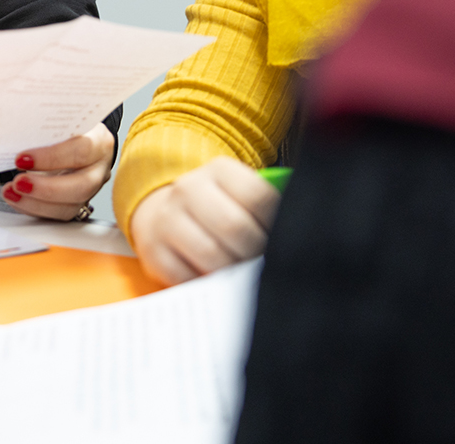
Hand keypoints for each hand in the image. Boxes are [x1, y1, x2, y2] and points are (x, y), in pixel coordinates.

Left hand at [0, 122, 114, 220]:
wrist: (78, 133)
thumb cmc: (67, 123)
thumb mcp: (60, 115)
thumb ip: (44, 120)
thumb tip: (13, 122)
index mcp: (99, 140)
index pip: (81, 151)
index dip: (51, 157)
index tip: (22, 158)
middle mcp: (99, 167)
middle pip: (81, 186)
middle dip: (46, 188)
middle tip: (18, 182)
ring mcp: (90, 188)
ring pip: (70, 207)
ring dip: (36, 203)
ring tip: (11, 192)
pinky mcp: (77, 202)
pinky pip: (58, 214)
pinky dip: (34, 208)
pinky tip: (17, 198)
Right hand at [129, 156, 279, 285]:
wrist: (165, 211)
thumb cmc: (215, 207)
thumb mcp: (239, 192)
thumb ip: (266, 204)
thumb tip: (300, 224)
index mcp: (218, 169)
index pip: (258, 196)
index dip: (274, 223)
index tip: (278, 235)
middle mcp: (188, 188)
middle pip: (235, 228)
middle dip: (255, 252)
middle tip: (260, 259)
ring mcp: (167, 219)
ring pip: (213, 256)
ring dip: (233, 272)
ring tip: (240, 270)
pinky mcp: (154, 251)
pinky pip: (190, 278)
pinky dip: (207, 284)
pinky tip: (214, 276)